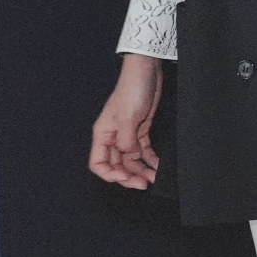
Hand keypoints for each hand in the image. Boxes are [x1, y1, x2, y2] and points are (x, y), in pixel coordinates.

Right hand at [90, 53, 162, 188]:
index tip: (127, 178)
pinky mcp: (141, 130)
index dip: (110, 174)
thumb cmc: (133, 89)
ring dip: (141, 170)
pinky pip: (143, 151)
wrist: (147, 72)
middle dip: (129, 176)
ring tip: (154, 178)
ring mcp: (127, 134)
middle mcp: (113, 137)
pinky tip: (158, 166)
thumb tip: (128, 156)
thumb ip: (126, 141)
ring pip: (131, 160)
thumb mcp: (129, 117)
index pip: (98, 163)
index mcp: (103, 134)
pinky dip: (150, 160)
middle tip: (144, 184)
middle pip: (116, 165)